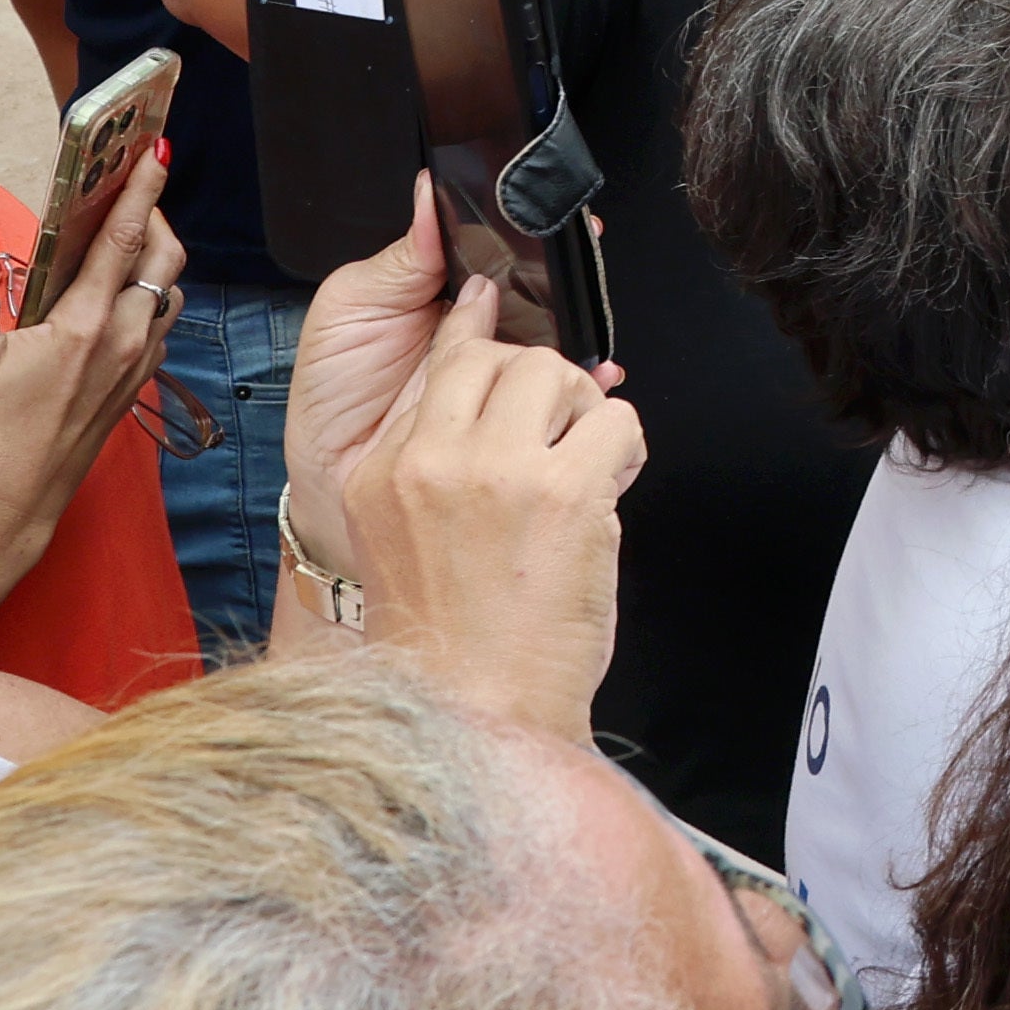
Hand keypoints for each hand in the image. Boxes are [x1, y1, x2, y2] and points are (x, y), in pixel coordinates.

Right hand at [0, 155, 181, 541]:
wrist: (13, 498)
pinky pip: (161, 327)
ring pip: (170, 295)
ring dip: (158, 260)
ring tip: (129, 237)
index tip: (157, 154)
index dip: (142, 191)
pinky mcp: (137, 384)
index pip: (125, 240)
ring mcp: (138, 364)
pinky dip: (151, 298)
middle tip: (134, 192)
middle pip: (164, 260)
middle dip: (155, 218)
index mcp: (85, 324)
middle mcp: (125, 339)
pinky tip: (122, 295)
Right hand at [343, 278, 643, 737]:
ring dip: (586, 411)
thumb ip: (438, 463)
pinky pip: (616, 420)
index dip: (475, 327)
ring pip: (558, 372)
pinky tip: (607, 491)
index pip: (436, 362)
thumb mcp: (409, 538)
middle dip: (544, 384)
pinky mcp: (564, 492)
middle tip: (560, 435)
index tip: (489, 298)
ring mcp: (496, 473)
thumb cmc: (457, 638)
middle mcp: (431, 462)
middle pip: (501, 356)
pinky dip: (625, 449)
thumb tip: (499, 390)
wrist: (478, 711)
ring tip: (582, 467)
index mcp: (384, 472)